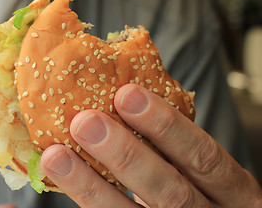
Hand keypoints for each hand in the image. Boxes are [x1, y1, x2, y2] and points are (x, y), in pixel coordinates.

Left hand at [40, 84, 261, 206]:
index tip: (127, 93)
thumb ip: (172, 144)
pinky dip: (88, 199)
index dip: (166, 126)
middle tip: (85, 121)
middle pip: (170, 190)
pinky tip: (64, 177)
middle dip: (125, 154)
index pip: (204, 156)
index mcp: (232, 190)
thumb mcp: (197, 165)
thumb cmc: (194, 183)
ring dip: (92, 185)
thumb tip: (122, 92)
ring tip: (57, 156)